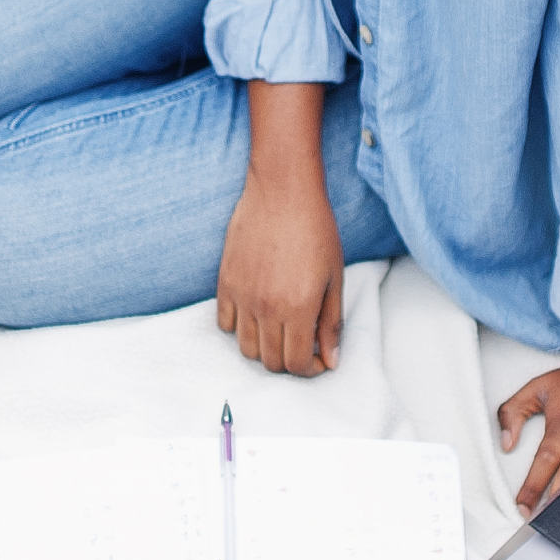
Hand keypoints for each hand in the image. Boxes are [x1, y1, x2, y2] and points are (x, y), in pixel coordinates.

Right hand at [216, 170, 347, 374]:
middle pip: (271, 362)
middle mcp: (267, 308)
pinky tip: (257, 313)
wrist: (282, 192)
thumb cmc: (315, 229)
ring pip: (246, 349)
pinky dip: (240, 328)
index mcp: (299, 308)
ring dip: (265, 348)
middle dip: (290, 361)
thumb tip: (331, 360)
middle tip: (302, 344)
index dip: (312, 368)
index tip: (319, 358)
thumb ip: (331, 323)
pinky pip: (225, 324)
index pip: (298, 363)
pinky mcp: (225, 283)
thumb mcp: (334, 278)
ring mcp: (242, 296)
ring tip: (280, 329)